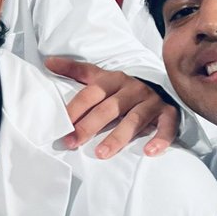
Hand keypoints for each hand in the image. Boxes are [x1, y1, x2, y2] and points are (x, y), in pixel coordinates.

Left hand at [46, 57, 176, 157]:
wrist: (161, 83)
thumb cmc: (121, 87)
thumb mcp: (99, 76)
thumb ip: (75, 70)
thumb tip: (48, 62)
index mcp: (113, 79)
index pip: (91, 94)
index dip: (76, 109)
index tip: (62, 126)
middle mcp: (132, 89)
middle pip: (109, 108)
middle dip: (89, 126)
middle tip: (73, 142)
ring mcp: (151, 101)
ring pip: (134, 120)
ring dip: (117, 137)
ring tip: (101, 153)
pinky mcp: (168, 113)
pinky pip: (166, 126)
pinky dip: (160, 139)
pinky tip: (149, 151)